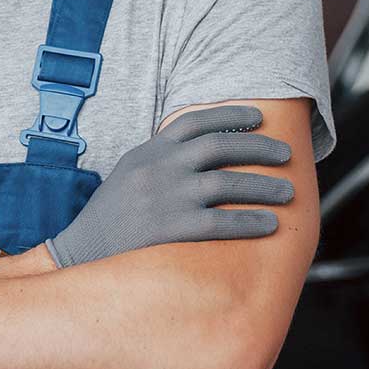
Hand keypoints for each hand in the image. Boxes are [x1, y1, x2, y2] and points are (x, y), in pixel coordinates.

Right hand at [46, 104, 293, 267]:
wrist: (80, 254)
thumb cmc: (111, 220)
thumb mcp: (129, 177)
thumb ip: (160, 162)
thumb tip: (205, 156)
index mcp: (146, 152)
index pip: (193, 122)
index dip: (230, 115)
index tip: (259, 116)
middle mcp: (156, 169)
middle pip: (218, 146)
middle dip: (258, 147)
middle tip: (285, 155)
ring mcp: (162, 198)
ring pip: (226, 182)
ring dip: (264, 186)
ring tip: (288, 192)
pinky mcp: (167, 229)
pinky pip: (220, 221)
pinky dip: (249, 221)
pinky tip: (270, 225)